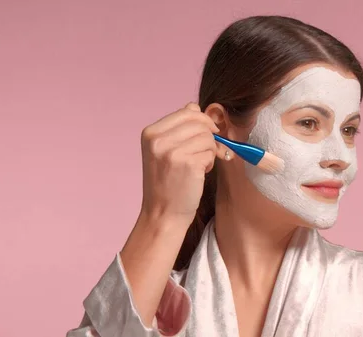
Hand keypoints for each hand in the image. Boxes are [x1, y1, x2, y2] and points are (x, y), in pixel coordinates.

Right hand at [138, 102, 218, 227]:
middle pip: (200, 123)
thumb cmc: (167, 182)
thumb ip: (178, 128)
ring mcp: (172, 152)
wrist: (162, 213)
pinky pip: (211, 152)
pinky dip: (210, 162)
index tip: (207, 133)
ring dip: (209, 151)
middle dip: (208, 136)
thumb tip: (194, 105)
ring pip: (208, 137)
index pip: (187, 111)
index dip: (203, 121)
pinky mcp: (188, 164)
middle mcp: (158, 140)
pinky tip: (199, 173)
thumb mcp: (164, 150)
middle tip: (203, 153)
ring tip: (197, 165)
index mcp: (151, 133)